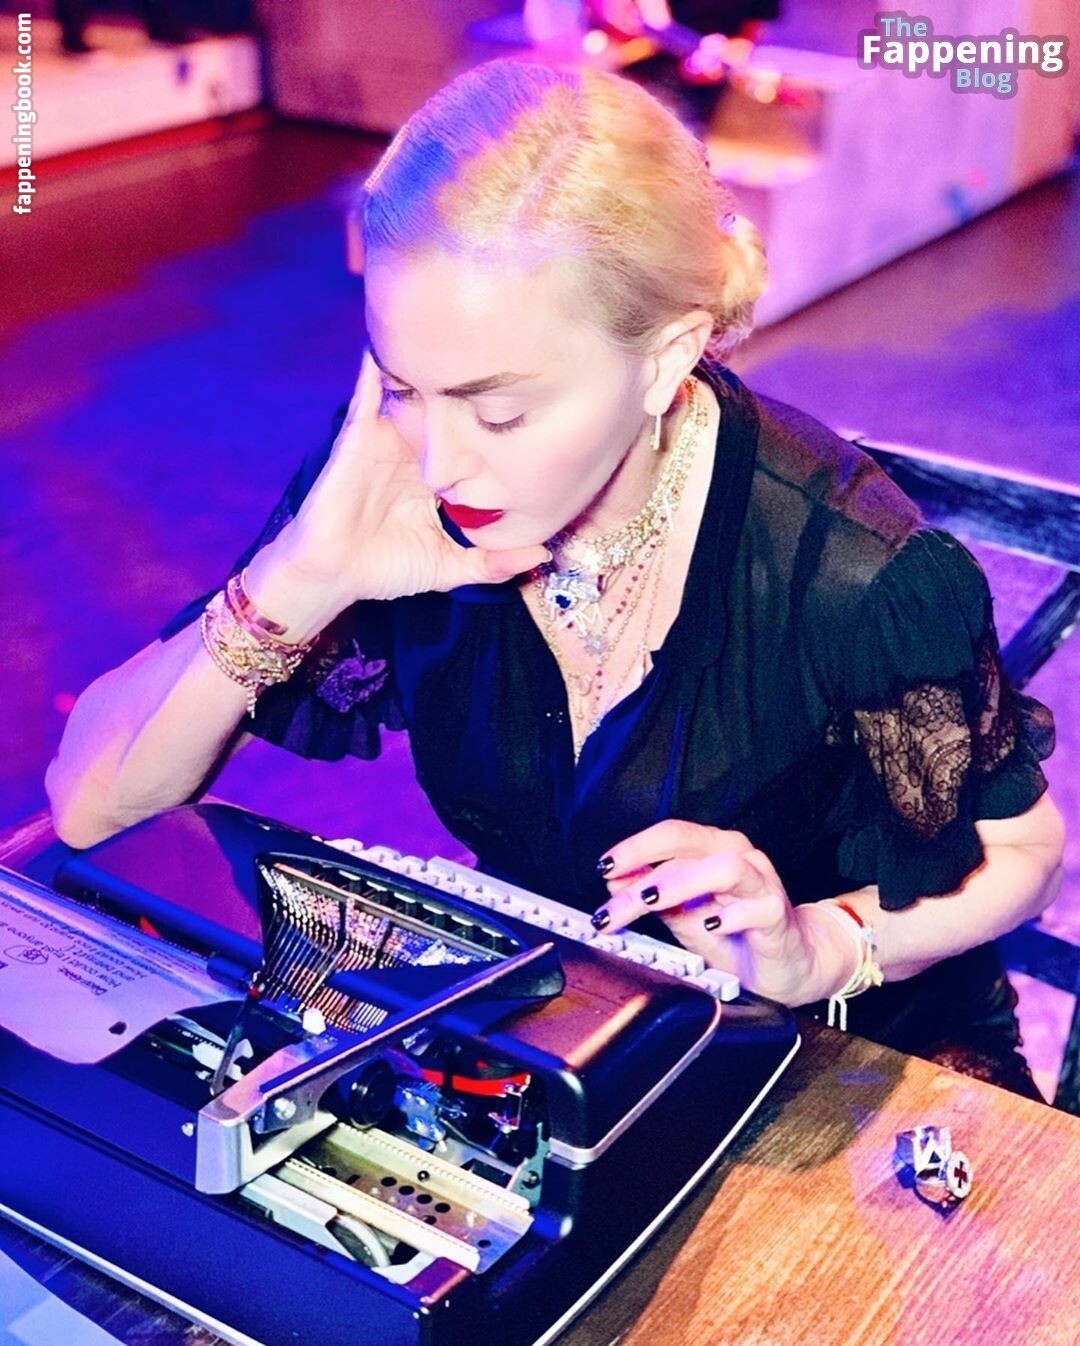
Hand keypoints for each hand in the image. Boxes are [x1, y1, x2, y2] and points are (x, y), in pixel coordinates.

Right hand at [260, 348, 550, 607]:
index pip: (474, 440)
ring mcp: (387, 438)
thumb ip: (495, 562)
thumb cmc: (386, 569)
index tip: (540, 395)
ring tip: (466, 325)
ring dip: (433, 362)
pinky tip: (401, 333)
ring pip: (413, 392)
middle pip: (449, 407)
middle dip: (473, 378)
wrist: (332, 575)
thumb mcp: (452, 566)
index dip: (501, 420)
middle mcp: (414, 450)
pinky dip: (382, 365)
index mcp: (438, 474)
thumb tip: (543, 555)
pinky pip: (370, 392)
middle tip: (509, 345)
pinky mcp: (359, 433)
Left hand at [593, 820, 850, 1005]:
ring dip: (681, 881)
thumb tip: (612, 880)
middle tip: (613, 890)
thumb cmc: (734, 934)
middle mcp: (736, 855)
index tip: (604, 869)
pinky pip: (757, 907)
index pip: (668, 835)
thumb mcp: (682, 914)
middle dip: (643, 865)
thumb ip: (651, 895)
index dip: (634, 848)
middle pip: (685, 843)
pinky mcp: (778, 914)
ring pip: (723, 867)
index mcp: (710, 849)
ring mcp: (760, 882)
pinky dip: (731, 915)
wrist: (788, 965)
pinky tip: (710, 926)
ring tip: (652, 901)